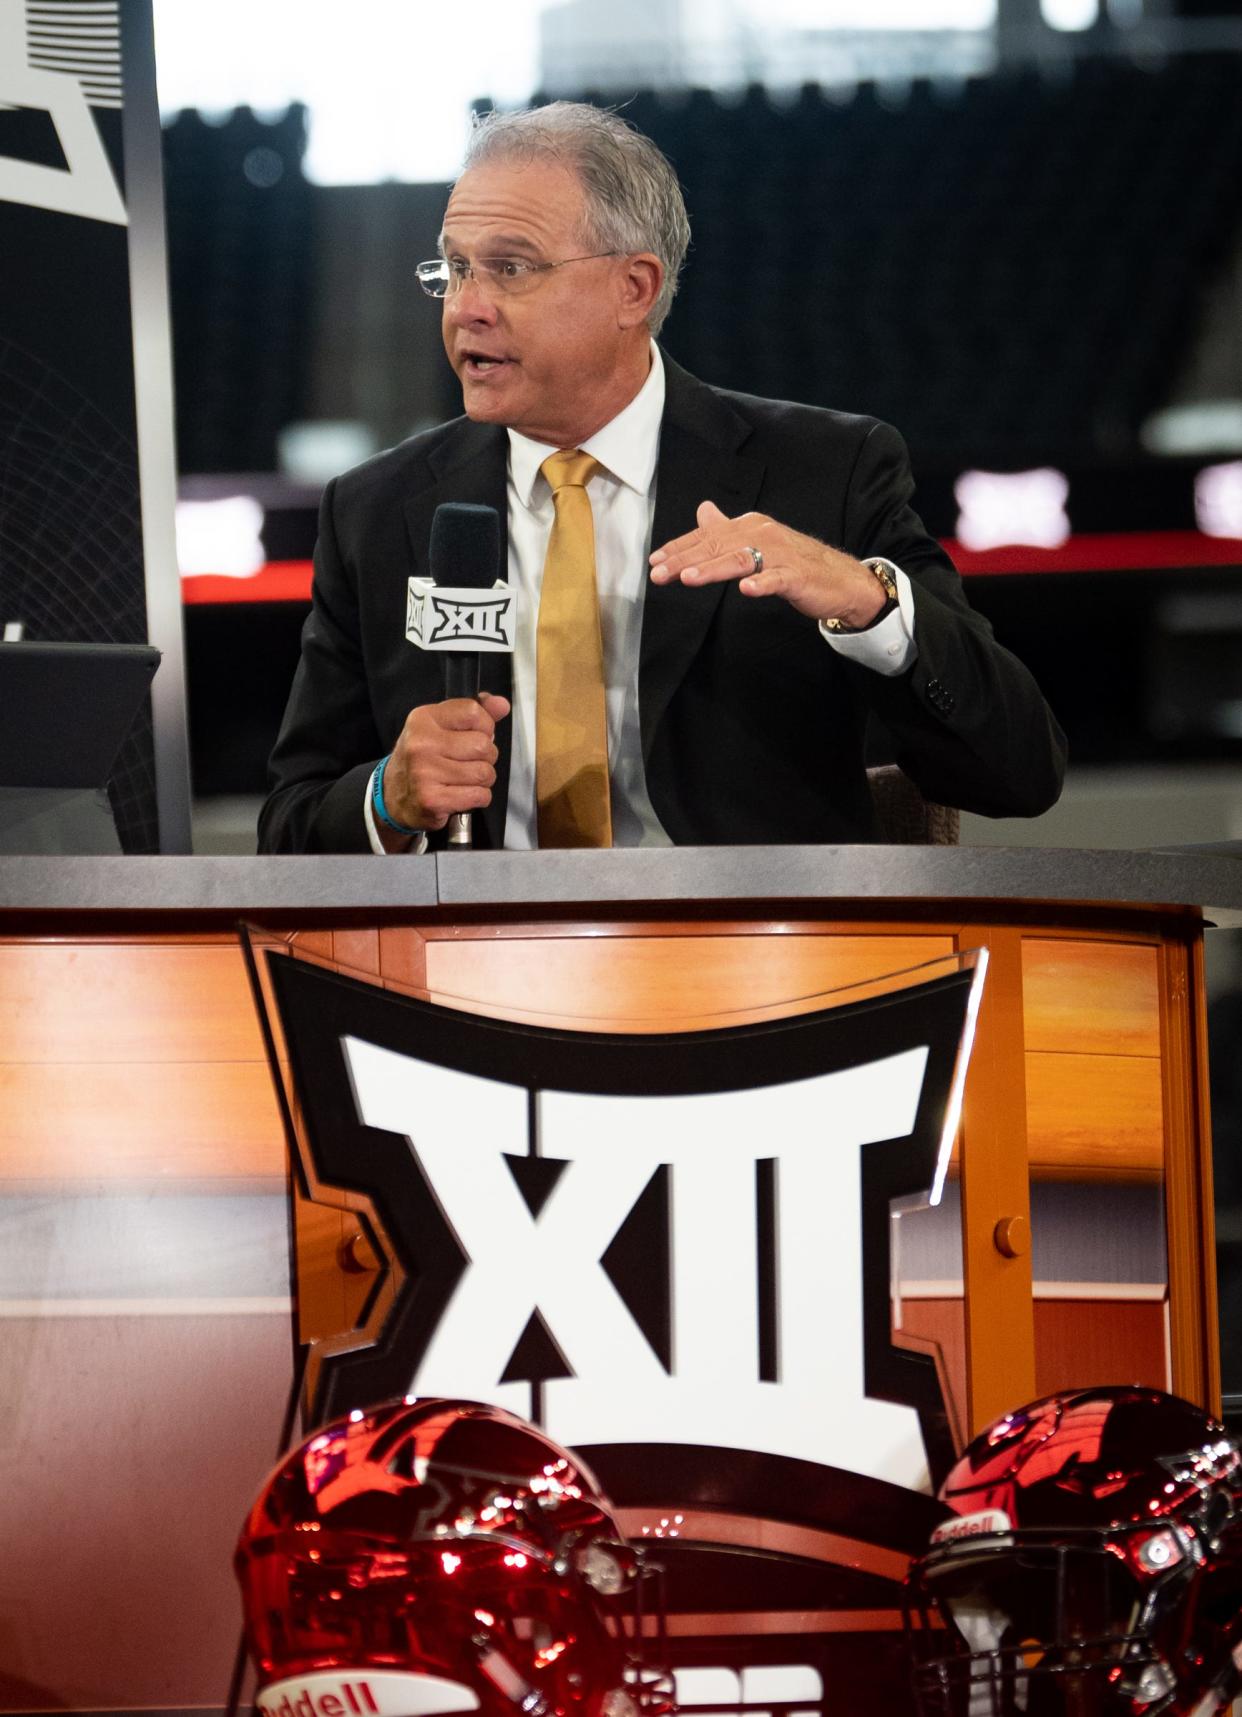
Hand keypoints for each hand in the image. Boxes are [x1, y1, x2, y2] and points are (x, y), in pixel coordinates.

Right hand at [383, 692, 509, 833]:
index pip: (473, 712)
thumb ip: (474, 714)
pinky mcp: (432, 800)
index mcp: (424, 719)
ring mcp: (425, 773)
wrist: (393, 795)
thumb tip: (502, 705)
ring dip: (483, 780)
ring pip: (484, 773)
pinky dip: (478, 797)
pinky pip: (480, 795)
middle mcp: (421, 744)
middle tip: (468, 762)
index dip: (484, 726)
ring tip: (464, 779)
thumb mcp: (441, 727)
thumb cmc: (423, 759)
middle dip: (485, 757)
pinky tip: (462, 794)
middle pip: (483, 745)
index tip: (474, 735)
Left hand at [649, 500, 887, 628]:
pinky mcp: (797, 576)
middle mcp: (762, 535)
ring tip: (688, 578)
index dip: (679, 549)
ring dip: (712, 569)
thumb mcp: (757, 542)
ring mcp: (780, 555)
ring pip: (740, 560)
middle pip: (717, 546)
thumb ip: (727, 530)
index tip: (655, 561)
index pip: (708, 537)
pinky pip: (776, 579)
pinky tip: (746, 590)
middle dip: (685, 561)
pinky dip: (761, 583)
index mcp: (750, 527)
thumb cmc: (795, 562)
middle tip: (658, 574)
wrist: (839, 579)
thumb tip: (703, 511)